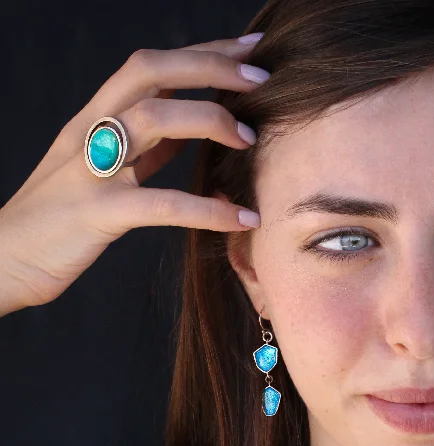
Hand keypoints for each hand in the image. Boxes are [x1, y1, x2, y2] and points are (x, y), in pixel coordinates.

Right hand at [0, 33, 268, 315]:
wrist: (4, 259)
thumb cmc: (60, 218)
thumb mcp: (102, 171)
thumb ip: (144, 149)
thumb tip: (189, 134)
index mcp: (95, 118)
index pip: (150, 67)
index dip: (201, 53)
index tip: (248, 50)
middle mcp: (90, 131)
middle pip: (149, 72)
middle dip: (209, 67)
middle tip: (261, 79)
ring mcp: (91, 169)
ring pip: (151, 119)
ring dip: (209, 122)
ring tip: (250, 140)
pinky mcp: (98, 213)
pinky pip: (162, 204)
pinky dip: (207, 209)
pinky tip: (242, 219)